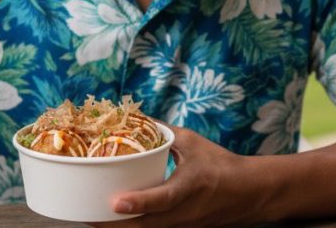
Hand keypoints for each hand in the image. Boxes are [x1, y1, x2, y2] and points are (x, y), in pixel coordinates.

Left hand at [95, 125, 271, 227]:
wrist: (250, 194)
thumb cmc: (220, 165)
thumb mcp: (193, 142)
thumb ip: (163, 132)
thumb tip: (136, 118)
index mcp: (191, 186)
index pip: (164, 199)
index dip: (139, 202)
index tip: (116, 201)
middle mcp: (185, 212)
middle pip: (145, 226)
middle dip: (113, 225)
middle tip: (86, 214)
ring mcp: (182, 226)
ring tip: (91, 218)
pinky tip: (111, 222)